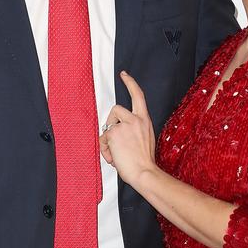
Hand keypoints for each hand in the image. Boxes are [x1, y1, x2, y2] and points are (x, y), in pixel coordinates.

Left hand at [100, 71, 155, 186]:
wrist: (145, 172)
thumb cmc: (144, 161)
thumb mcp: (144, 139)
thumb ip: (133, 130)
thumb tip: (117, 132)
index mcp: (144, 120)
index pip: (138, 95)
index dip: (130, 83)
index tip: (124, 75)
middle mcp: (136, 119)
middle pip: (116, 109)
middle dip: (110, 121)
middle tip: (110, 136)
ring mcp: (125, 125)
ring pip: (107, 126)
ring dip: (108, 139)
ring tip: (115, 153)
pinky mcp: (114, 133)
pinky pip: (103, 139)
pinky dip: (105, 150)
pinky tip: (113, 158)